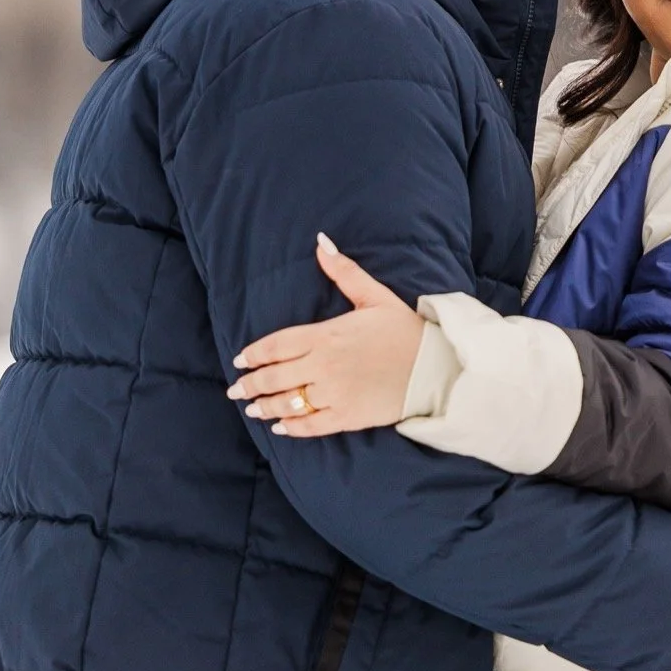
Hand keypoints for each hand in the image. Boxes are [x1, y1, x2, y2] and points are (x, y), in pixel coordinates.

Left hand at [226, 235, 425, 436]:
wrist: (434, 366)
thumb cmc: (403, 329)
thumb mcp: (374, 295)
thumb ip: (343, 271)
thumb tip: (321, 242)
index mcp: (327, 335)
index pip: (277, 345)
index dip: (254, 354)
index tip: (240, 360)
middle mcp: (324, 365)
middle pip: (276, 376)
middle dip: (251, 384)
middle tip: (235, 389)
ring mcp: (335, 393)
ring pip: (289, 402)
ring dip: (265, 406)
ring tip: (251, 408)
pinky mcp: (347, 416)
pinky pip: (312, 425)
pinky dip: (292, 427)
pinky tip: (280, 428)